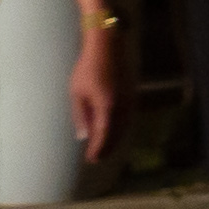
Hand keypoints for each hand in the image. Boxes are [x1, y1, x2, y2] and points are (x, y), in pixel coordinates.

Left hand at [69, 23, 120, 160]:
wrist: (108, 48)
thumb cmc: (88, 69)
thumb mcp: (77, 93)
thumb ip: (80, 116)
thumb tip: (83, 136)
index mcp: (106, 107)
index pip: (103, 135)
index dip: (98, 149)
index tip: (91, 159)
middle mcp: (121, 107)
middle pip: (116, 135)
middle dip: (107, 148)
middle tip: (97, 158)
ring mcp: (129, 102)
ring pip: (124, 128)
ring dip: (115, 140)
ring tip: (105, 149)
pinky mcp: (131, 96)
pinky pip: (128, 119)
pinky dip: (121, 130)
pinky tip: (114, 131)